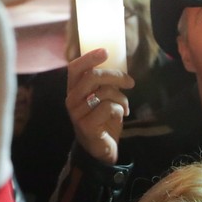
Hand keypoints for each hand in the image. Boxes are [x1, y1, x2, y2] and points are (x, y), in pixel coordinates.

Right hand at [66, 48, 132, 164]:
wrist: (101, 149)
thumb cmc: (103, 120)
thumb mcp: (103, 98)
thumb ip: (104, 84)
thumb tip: (119, 65)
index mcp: (74, 90)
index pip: (75, 68)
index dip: (89, 57)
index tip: (106, 51)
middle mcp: (71, 100)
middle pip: (92, 77)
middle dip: (115, 76)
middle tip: (130, 82)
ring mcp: (77, 114)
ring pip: (104, 93)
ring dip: (121, 98)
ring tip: (125, 106)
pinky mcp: (86, 126)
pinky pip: (108, 108)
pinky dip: (120, 110)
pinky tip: (120, 116)